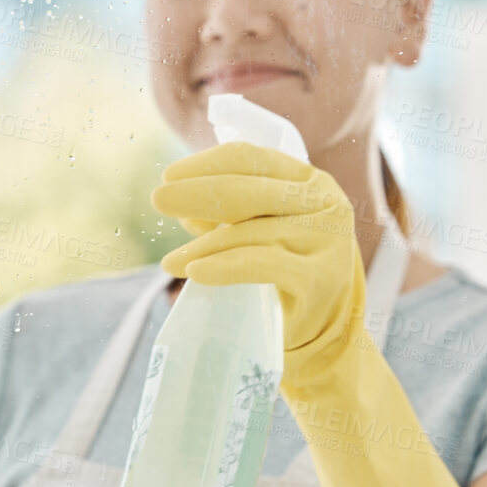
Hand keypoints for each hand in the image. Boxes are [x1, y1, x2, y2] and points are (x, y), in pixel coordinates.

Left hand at [151, 142, 368, 397]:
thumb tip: (182, 207)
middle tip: (158, 200)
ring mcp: (328, 239)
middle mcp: (325, 203)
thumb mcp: (259, 233)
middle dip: (196, 194)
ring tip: (170, 263)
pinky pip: (260, 264)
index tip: (169, 176)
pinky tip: (195, 273)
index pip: (252, 158)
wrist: (322, 328)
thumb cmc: (285, 271)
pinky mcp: (321, 277)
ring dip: (201, 246)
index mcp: (308, 181)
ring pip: (249, 233)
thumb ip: (228, 216)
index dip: (206, 165)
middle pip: (247, 191)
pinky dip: (223, 267)